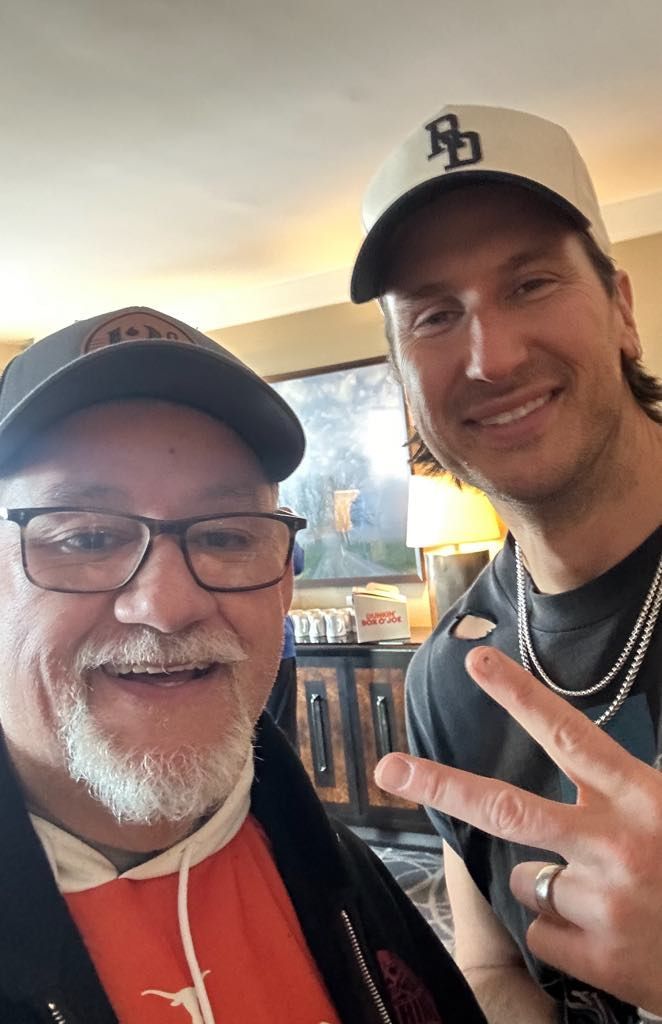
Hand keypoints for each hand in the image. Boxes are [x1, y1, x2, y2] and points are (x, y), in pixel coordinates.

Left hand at [375, 646, 661, 1014]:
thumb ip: (627, 790)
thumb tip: (579, 764)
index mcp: (643, 798)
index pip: (569, 733)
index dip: (519, 695)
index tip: (476, 661)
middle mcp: (616, 843)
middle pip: (508, 807)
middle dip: (441, 783)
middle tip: (388, 766)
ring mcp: (603, 902)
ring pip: (527, 878)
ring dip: (549, 881)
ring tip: (607, 893)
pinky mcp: (598, 958)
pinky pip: (544, 931)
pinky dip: (564, 931)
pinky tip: (608, 936)